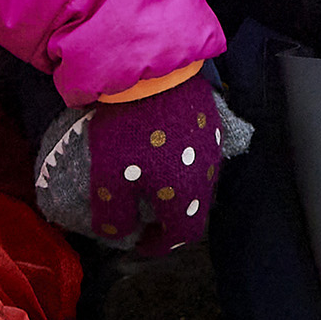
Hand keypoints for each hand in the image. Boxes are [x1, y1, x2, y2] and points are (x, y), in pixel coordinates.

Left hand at [38, 70, 229, 256]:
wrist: (152, 73)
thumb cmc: (128, 132)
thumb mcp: (109, 179)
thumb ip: (115, 215)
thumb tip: (120, 235)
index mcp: (185, 196)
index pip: (180, 235)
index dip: (159, 246)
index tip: (141, 244)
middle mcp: (206, 176)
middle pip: (194, 210)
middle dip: (170, 221)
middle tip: (147, 220)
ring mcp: (211, 148)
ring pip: (199, 183)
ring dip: (178, 193)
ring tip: (154, 189)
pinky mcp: (209, 122)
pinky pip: (199, 156)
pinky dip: (183, 166)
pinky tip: (163, 156)